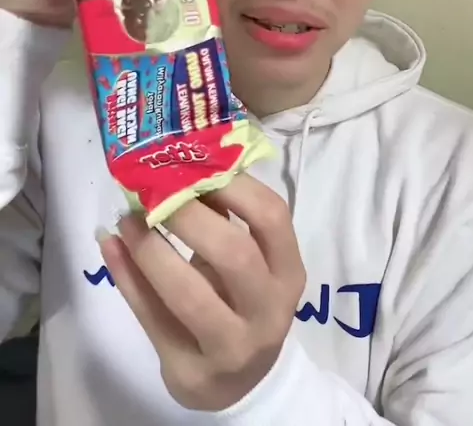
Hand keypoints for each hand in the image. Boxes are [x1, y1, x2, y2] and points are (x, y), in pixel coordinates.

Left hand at [98, 174, 305, 411]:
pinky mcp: (191, 371)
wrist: (236, 383)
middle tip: (155, 192)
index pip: (272, 218)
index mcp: (287, 273)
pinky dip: (126, 278)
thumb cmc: (241, 301)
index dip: (234, 185)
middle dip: (189, 215)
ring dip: (150, 248)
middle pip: (234, 254)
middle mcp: (268, 311)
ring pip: (188, 294)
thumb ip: (225, 219)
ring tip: (127, 219)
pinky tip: (110, 246)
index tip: (197, 164)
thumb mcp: (250, 264)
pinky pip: (151, 318)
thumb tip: (182, 164)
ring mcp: (232, 348)